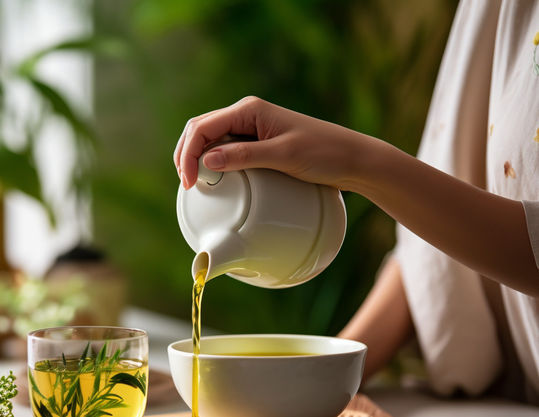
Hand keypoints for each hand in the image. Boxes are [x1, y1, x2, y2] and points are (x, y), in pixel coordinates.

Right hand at [173, 96, 373, 189]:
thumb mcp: (283, 157)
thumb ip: (244, 157)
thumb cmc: (323, 153)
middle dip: (186, 154)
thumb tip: (206, 160)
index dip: (189, 154)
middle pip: (200, 129)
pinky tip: (212, 177)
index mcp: (249, 110)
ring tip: (193, 182)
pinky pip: (226, 148)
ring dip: (196, 157)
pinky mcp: (258, 142)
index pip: (203, 127)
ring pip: (210, 138)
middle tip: (186, 184)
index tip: (190, 182)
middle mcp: (247, 114)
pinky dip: (212, 161)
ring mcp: (251, 128)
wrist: (352, 159)